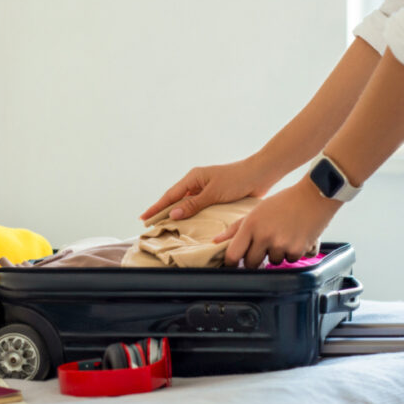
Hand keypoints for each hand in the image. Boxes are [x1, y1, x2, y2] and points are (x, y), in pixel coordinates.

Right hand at [140, 157, 275, 222]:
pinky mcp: (215, 198)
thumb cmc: (237, 180)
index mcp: (193, 178)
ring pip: (186, 205)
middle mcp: (197, 184)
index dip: (156, 208)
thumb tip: (172, 214)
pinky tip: (188, 225)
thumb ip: (193, 204)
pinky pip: (198, 209)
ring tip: (164, 228)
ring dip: (177, 215)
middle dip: (162, 212)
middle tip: (149, 225)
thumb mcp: (213, 193)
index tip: (143, 218)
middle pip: (175, 201)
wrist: (260, 175)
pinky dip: (191, 217)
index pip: (170, 196)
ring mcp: (206, 191)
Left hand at [213, 177, 340, 266]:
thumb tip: (216, 240)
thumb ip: (236, 228)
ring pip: (273, 262)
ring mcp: (281, 244)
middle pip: (251, 263)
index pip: (233, 254)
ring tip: (284, 236)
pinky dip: (293, 253)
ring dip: (277, 254)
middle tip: (264, 246)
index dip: (231, 263)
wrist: (314, 196)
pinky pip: (291, 260)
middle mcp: (264, 236)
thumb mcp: (256, 210)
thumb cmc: (283, 202)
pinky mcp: (298, 250)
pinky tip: (296, 238)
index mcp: (251, 225)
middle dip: (255, 259)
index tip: (233, 264)